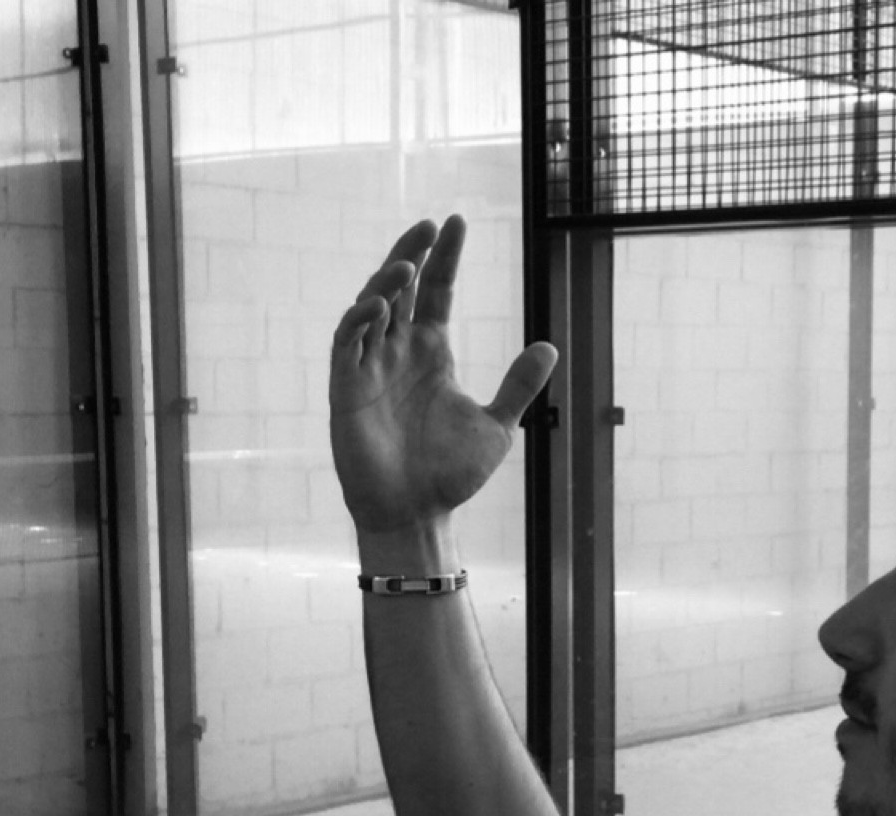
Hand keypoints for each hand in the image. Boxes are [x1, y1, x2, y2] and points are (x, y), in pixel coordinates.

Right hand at [330, 215, 556, 535]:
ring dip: (385, 281)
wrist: (415, 513)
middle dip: (411, 252)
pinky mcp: (346, 387)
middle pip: (400, 287)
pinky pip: (347, 342)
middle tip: (429, 224)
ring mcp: (370, 366)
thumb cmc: (449, 474)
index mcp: (431, 353)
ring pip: (370, 305)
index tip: (456, 222)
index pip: (436, 291)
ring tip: (410, 262)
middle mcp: (398, 351)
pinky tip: (380, 303)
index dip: (445, 257)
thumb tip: (549, 347)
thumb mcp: (496, 426)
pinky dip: (360, 319)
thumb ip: (518, 385)